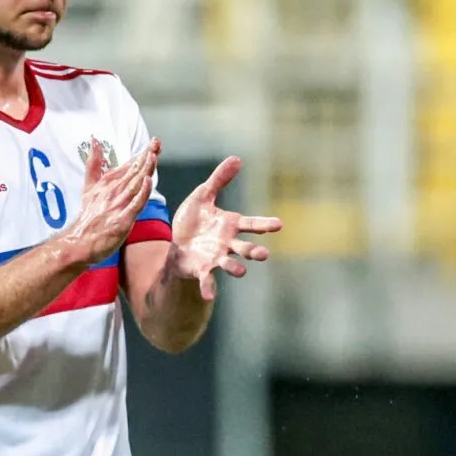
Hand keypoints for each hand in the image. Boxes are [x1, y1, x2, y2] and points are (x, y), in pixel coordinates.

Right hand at [62, 137, 160, 264]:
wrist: (78, 242)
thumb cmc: (87, 217)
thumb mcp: (88, 187)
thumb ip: (93, 165)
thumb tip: (95, 141)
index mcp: (106, 184)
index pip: (127, 166)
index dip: (140, 154)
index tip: (152, 143)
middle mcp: (112, 192)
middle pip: (133, 172)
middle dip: (146, 156)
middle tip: (156, 143)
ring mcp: (117, 205)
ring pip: (135, 184)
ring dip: (144, 169)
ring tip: (152, 154)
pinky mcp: (122, 220)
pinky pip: (134, 204)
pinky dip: (141, 192)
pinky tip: (148, 181)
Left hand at [168, 156, 283, 300]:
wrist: (176, 242)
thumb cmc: (194, 220)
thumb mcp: (203, 195)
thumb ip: (219, 180)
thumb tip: (236, 158)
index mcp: (231, 225)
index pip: (252, 224)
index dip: (265, 225)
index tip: (278, 225)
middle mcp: (227, 244)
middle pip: (245, 248)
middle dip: (254, 251)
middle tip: (263, 254)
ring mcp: (216, 258)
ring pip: (230, 264)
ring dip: (236, 268)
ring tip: (241, 272)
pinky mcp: (201, 269)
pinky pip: (207, 280)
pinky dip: (208, 288)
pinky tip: (209, 296)